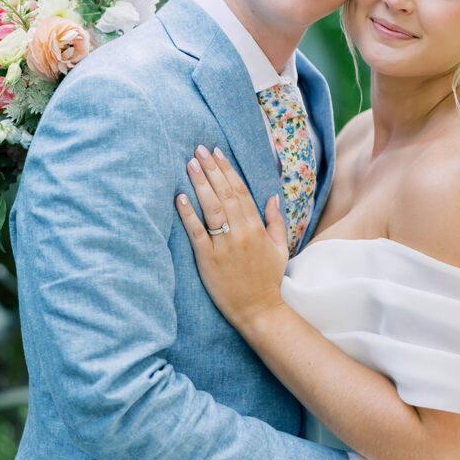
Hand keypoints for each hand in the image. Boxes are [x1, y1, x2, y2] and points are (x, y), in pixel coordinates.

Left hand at [176, 146, 288, 329]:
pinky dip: (188, 214)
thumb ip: (276, 221)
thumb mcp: (280, 248)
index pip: (241, 191)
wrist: (259, 310)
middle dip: (211, 168)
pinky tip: (179, 197)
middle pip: (225, 193)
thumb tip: (272, 197)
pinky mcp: (209, 260)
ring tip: (190, 164)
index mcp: (257, 227)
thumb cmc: (268, 280)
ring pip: (212, 207)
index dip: (228, 170)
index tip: (217, 152)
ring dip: (200, 183)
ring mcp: (225, 246)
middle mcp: (241, 232)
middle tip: (198, 149)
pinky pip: (197, 232)